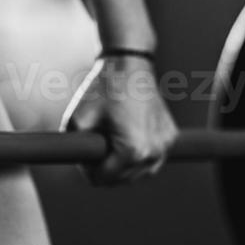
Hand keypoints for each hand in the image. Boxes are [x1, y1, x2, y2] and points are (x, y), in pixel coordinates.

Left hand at [60, 53, 178, 185]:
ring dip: (122, 164)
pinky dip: (138, 155)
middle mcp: (154, 154)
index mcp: (133, 151)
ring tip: (111, 137)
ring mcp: (166, 147)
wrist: (130, 64)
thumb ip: (73, 149)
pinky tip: (127, 135)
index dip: (86, 167)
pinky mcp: (171, 138)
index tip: (84, 145)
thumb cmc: (103, 89)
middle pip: (121, 180)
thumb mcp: (76, 120)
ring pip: (137, 173)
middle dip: (105, 167)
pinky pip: (150, 160)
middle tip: (95, 140)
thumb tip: (78, 169)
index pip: (102, 180)